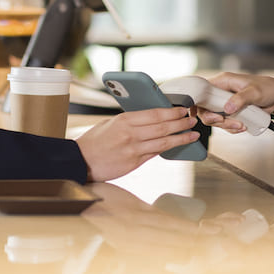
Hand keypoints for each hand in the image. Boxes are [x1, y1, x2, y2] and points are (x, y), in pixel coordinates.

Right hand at [75, 107, 199, 181]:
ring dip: (181, 138)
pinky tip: (177, 145)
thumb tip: (150, 118)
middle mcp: (131, 134)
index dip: (172, 112)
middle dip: (181, 123)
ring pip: (163, 142)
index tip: (182, 109)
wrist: (80, 161)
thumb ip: (130, 121)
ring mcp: (133, 150)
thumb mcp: (111, 123)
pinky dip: (168, 148)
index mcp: (124, 120)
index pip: (155, 114)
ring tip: (192, 134)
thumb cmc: (94, 140)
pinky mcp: (134, 163)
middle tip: (192, 120)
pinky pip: (155, 153)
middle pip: (163, 127)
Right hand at [199, 72, 273, 130]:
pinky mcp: (232, 112)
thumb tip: (227, 108)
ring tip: (241, 125)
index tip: (200, 114)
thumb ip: (241, 99)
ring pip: (215, 118)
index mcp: (223, 81)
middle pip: (206, 109)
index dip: (197, 103)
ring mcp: (226, 103)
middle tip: (225, 122)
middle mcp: (222, 92)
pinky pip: (225, 123)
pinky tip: (242, 127)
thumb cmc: (269, 89)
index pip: (202, 91)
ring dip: (226, 125)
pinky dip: (232, 128)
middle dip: (215, 119)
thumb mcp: (255, 92)